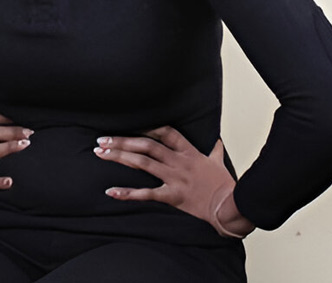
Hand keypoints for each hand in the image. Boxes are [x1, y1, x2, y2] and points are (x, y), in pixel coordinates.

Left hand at [94, 126, 254, 237]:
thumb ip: (215, 150)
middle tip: (102, 139)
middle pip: (146, 145)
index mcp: (189, 152)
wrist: (230, 206)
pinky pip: (147, 193)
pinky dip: (127, 193)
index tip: (129, 124)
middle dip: (122, 140)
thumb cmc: (225, 185)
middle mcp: (179, 162)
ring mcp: (175, 178)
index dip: (146, 126)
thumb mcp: (218, 162)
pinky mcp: (172, 196)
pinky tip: (111, 191)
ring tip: (100, 153)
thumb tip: (217, 141)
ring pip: (143, 163)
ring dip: (119, 157)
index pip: (165, 132)